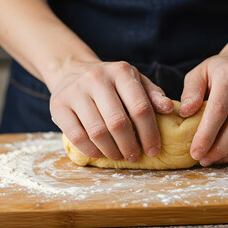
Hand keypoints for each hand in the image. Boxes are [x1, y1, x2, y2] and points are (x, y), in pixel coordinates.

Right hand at [49, 60, 173, 161]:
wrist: (72, 70)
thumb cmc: (112, 82)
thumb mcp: (135, 81)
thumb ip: (153, 95)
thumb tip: (170, 108)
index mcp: (121, 71)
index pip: (140, 107)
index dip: (149, 133)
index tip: (154, 150)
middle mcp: (96, 78)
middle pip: (118, 122)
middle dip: (130, 145)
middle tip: (135, 156)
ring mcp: (74, 91)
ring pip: (97, 132)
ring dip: (112, 151)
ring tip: (120, 156)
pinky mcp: (58, 106)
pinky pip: (77, 137)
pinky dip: (92, 151)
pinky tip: (102, 153)